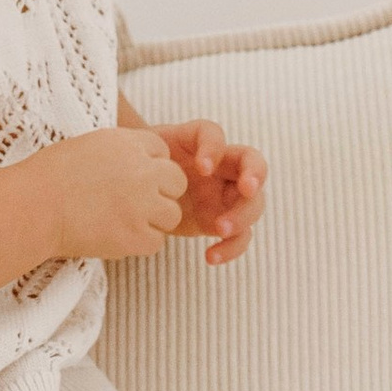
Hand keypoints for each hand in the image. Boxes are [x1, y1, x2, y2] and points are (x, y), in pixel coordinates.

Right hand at [32, 126, 189, 263]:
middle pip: (177, 180)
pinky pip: (157, 242)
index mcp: (127, 143)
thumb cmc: (48, 177)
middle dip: (161, 192)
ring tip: (125, 222)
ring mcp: (142, 204)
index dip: (149, 166)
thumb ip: (118, 152)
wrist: (33, 206)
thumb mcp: (87, 146)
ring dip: (154, 220)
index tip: (130, 178)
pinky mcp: (136, 235)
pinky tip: (118, 237)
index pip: (162, 150)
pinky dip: (141, 243)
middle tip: (135, 203)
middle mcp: (142, 170)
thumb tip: (136, 161)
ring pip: (173, 214)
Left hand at [153, 118, 267, 265]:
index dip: (214, 148)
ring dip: (242, 217)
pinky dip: (231, 248)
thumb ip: (145, 144)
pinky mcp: (221, 222)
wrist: (143, 195)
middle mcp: (221, 167)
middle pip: (253, 166)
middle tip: (245, 190)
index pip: (215, 135)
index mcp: (198, 145)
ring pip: (253, 204)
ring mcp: (225, 196)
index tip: (202, 167)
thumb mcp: (142, 154)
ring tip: (220, 229)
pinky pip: (239, 236)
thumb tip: (138, 134)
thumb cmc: (144, 169)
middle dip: (252, 178)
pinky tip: (210, 256)